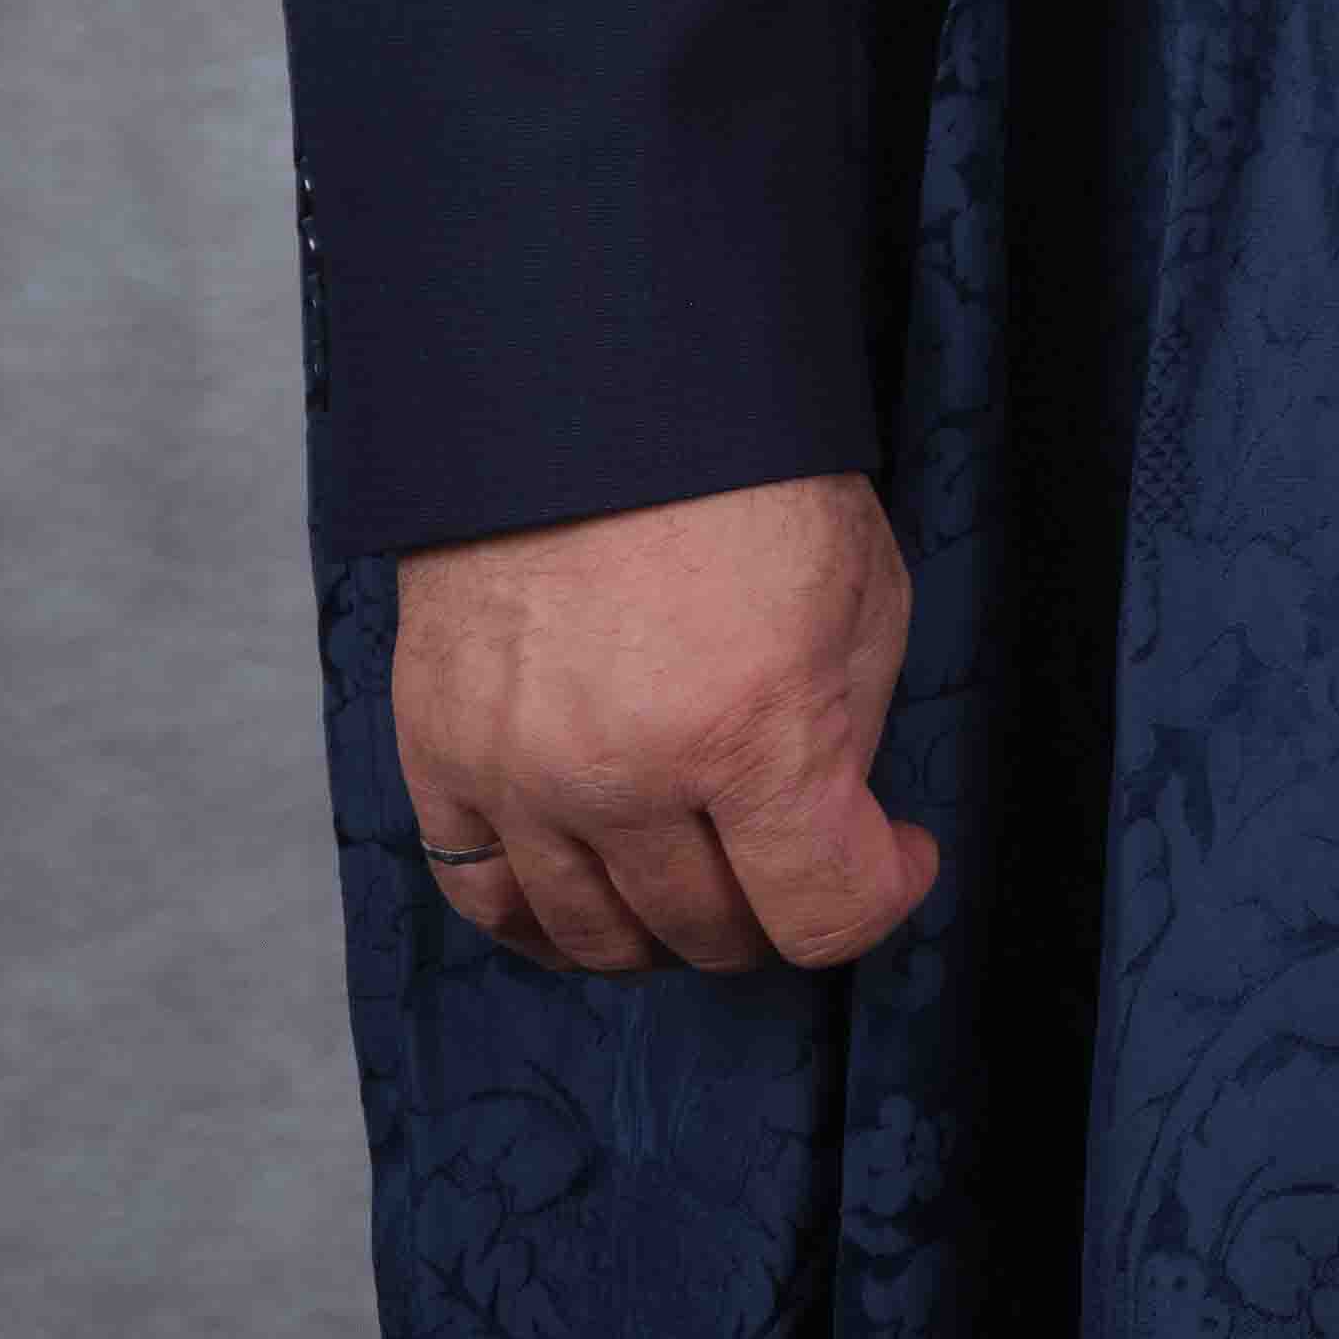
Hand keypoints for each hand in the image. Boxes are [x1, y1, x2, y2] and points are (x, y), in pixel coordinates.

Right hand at [391, 473, 936, 976]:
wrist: (593, 403)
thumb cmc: (750, 487)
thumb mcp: (864, 595)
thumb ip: (849, 732)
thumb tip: (828, 825)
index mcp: (754, 731)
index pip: (823, 910)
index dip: (880, 897)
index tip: (899, 856)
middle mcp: (627, 777)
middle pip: (709, 930)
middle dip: (776, 910)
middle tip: (796, 862)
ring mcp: (520, 779)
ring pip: (594, 935)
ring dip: (664, 929)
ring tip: (704, 883)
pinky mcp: (439, 762)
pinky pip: (481, 897)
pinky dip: (543, 920)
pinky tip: (591, 900)